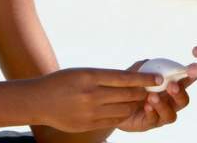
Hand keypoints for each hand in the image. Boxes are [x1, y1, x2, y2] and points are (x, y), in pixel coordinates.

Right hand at [34, 67, 160, 132]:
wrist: (38, 101)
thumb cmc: (62, 82)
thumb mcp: (82, 73)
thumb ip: (105, 77)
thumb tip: (131, 80)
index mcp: (90, 76)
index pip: (125, 78)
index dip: (144, 79)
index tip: (158, 78)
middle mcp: (91, 94)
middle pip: (127, 95)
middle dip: (143, 93)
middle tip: (153, 90)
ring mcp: (90, 112)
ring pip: (123, 109)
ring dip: (135, 105)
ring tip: (140, 100)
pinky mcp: (88, 125)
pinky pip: (113, 120)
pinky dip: (123, 115)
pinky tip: (125, 110)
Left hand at [116, 61, 196, 131]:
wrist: (112, 103)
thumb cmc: (128, 86)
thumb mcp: (135, 73)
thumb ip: (145, 67)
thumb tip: (156, 63)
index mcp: (168, 88)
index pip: (183, 83)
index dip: (189, 79)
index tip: (191, 73)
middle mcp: (168, 102)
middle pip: (183, 101)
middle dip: (180, 93)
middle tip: (172, 85)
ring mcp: (159, 114)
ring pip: (171, 114)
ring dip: (163, 105)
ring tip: (153, 96)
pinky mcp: (149, 123)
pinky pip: (154, 120)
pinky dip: (152, 112)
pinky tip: (146, 105)